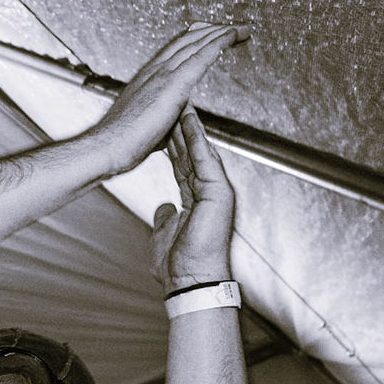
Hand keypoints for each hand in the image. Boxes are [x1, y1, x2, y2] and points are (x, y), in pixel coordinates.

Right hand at [90, 23, 247, 175]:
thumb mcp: (143, 125)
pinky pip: (202, 55)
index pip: (174, 50)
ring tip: (242, 28)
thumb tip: (165, 126)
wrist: (107, 147)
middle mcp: (154, 70)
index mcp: (146, 78)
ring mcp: (163, 74)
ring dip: (222, 32)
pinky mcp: (174, 83)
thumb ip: (158, 118)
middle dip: (212, 30)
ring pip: (198, 42)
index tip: (209, 34)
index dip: (195, 39)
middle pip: (188, 40)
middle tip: (232, 27)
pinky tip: (233, 35)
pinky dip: (219, 42)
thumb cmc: (120, 143)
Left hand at [150, 110, 235, 287]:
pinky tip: (189, 121)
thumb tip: (165, 208)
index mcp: (197, 200)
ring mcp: (216, 191)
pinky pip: (205, 160)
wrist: (191, 280)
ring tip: (181, 103)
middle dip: (182, 130)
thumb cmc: (179, 265)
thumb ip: (167, 217)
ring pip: (200, 152)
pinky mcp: (219, 192)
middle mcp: (209, 193)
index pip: (183, 166)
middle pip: (192, 154)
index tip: (165, 126)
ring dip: (190, 128)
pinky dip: (197, 140)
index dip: (174, 145)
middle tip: (174, 104)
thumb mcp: (166, 233)